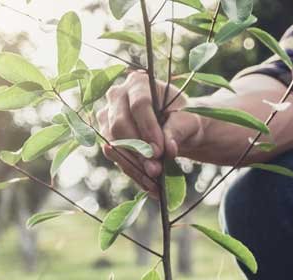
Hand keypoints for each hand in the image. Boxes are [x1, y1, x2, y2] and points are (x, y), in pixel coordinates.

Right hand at [95, 71, 204, 193]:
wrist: (174, 129)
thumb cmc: (182, 118)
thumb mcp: (187, 120)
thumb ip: (177, 129)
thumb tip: (167, 148)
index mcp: (139, 82)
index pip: (139, 104)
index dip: (148, 128)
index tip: (160, 150)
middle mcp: (117, 96)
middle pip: (120, 124)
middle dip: (138, 150)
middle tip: (156, 170)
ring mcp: (106, 117)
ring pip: (113, 142)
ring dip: (134, 164)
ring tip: (154, 180)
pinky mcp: (105, 137)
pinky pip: (114, 156)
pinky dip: (132, 171)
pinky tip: (148, 185)